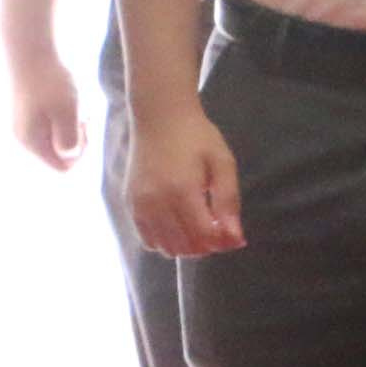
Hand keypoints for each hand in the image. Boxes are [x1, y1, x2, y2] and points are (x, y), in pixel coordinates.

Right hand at [8, 48, 82, 169]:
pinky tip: (70, 96)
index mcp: (32, 141)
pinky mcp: (33, 112)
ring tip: (75, 102)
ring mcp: (28, 125)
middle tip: (83, 114)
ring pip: (61, 136)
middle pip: (62, 153)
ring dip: (74, 123)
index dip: (80, 154)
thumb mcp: (67, 110)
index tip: (83, 128)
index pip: (62, 167)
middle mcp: (27, 138)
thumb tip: (70, 157)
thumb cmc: (50, 80)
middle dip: (78, 137)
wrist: (31, 50)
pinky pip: (57, 123)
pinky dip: (67, 113)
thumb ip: (69, 138)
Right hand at [127, 103, 245, 257]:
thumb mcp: (222, 163)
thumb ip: (228, 201)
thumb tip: (236, 239)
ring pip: (165, 248)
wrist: (159, 118)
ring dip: (187, 248)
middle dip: (207, 247)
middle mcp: (157, 203)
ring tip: (200, 230)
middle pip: (185, 246)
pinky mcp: (130, 205)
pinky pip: (147, 240)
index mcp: (183, 191)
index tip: (232, 234)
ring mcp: (140, 205)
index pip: (204, 236)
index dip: (222, 241)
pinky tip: (179, 229)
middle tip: (218, 232)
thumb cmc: (197, 137)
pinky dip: (165, 243)